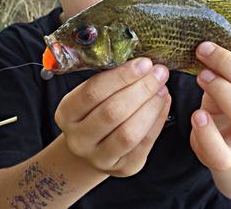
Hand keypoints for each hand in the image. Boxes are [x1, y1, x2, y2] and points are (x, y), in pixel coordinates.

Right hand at [54, 58, 170, 176]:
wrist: (90, 150)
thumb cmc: (94, 113)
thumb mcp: (91, 96)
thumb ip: (110, 81)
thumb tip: (144, 65)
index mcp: (67, 113)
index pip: (92, 92)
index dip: (121, 76)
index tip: (144, 63)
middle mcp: (79, 139)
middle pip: (112, 112)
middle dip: (141, 89)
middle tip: (159, 73)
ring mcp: (100, 157)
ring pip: (129, 132)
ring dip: (151, 106)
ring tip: (162, 88)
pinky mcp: (123, 168)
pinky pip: (144, 144)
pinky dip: (158, 120)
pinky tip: (164, 102)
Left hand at [190, 39, 230, 171]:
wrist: (218, 143)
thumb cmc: (228, 101)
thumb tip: (213, 36)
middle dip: (230, 64)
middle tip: (205, 50)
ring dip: (221, 90)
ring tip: (201, 76)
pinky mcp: (228, 159)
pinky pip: (219, 149)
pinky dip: (206, 131)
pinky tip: (197, 115)